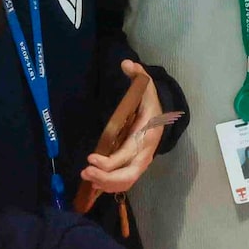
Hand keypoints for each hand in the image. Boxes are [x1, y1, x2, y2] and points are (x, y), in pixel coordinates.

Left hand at [81, 60, 168, 197]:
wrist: (163, 117)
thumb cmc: (151, 103)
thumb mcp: (147, 87)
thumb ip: (138, 75)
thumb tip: (126, 63)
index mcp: (146, 136)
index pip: (127, 155)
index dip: (109, 162)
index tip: (90, 158)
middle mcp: (145, 154)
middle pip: (128, 176)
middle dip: (106, 178)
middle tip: (86, 172)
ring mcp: (141, 163)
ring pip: (126, 182)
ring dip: (106, 184)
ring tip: (87, 177)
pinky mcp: (135, 167)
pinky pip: (124, 182)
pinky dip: (110, 185)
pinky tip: (94, 181)